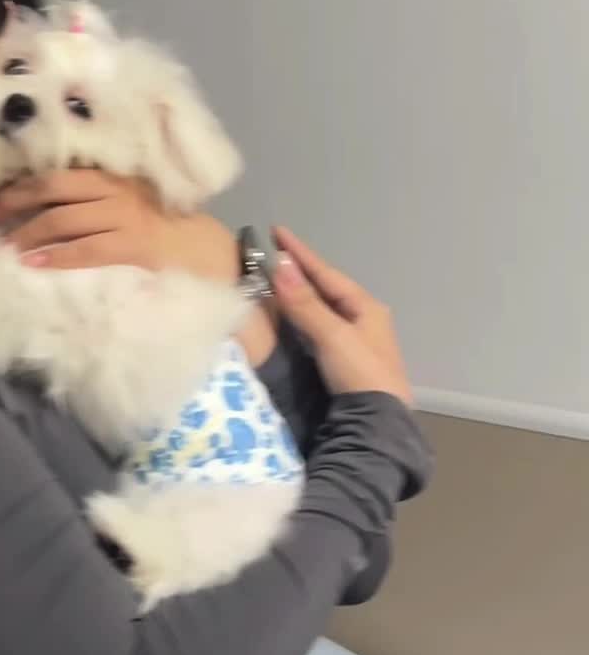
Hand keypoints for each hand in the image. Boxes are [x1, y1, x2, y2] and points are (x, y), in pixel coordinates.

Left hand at [0, 171, 278, 365]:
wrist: (210, 251)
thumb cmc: (166, 228)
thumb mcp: (131, 202)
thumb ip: (98, 199)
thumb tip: (49, 206)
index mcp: (113, 178)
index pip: (58, 174)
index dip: (21, 184)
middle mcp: (116, 191)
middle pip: (53, 190)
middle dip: (16, 201)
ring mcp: (125, 217)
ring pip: (65, 219)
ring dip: (30, 232)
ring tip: (7, 244)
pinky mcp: (134, 245)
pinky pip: (88, 249)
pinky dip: (58, 255)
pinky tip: (35, 263)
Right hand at [271, 227, 411, 403]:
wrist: (379, 423)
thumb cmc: (360, 373)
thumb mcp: (331, 335)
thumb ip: (304, 303)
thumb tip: (278, 265)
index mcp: (367, 308)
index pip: (327, 274)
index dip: (301, 254)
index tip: (277, 231)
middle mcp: (365, 320)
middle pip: (328, 289)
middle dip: (302, 272)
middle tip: (276, 254)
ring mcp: (359, 342)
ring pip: (325, 309)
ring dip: (302, 294)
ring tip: (280, 280)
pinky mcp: (349, 362)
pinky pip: (322, 327)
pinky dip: (305, 316)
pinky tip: (295, 316)